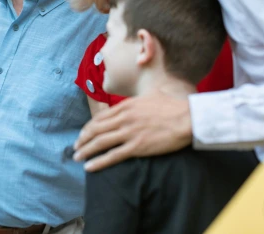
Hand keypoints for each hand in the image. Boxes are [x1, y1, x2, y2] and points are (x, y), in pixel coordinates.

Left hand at [73, 92, 192, 171]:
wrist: (187, 118)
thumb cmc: (173, 107)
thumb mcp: (151, 95)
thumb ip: (139, 100)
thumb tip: (137, 100)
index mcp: (126, 106)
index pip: (100, 117)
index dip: (89, 127)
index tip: (83, 133)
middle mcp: (124, 118)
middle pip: (96, 129)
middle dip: (83, 139)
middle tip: (76, 147)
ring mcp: (129, 132)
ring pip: (100, 142)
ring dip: (86, 150)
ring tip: (77, 157)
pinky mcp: (137, 146)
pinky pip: (113, 156)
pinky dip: (99, 162)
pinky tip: (89, 167)